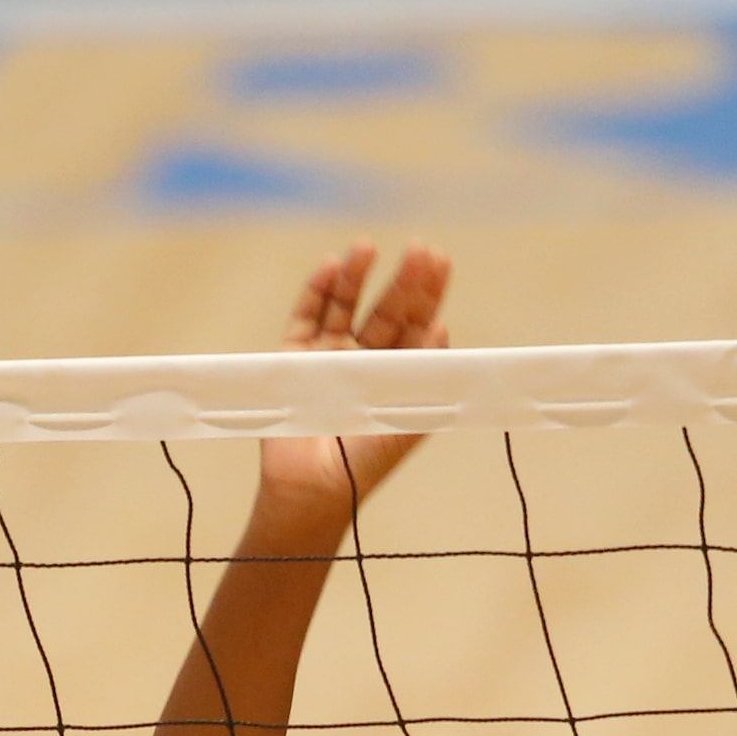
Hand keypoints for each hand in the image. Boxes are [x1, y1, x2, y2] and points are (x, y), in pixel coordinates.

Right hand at [254, 243, 452, 531]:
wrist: (313, 488)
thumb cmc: (365, 461)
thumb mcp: (406, 419)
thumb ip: (425, 377)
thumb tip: (442, 329)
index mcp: (396, 373)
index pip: (417, 324)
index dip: (428, 293)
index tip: (440, 262)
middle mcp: (364, 358)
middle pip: (385, 309)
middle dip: (401, 280)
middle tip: (418, 250)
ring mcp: (327, 353)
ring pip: (344, 304)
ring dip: (357, 275)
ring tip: (369, 247)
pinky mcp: (293, 356)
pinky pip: (305, 315)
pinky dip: (317, 290)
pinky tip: (331, 265)